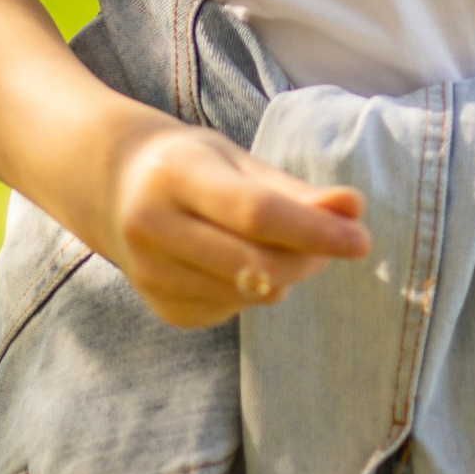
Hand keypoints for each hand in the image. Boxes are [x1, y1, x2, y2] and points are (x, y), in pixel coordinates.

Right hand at [93, 108, 372, 330]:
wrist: (112, 187)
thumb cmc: (191, 165)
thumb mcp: (237, 163)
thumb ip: (295, 191)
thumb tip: (355, 208)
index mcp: (176, 174)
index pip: (255, 212)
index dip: (314, 230)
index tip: (361, 240)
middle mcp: (154, 226)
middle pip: (256, 263)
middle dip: (310, 258)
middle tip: (339, 241)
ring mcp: (151, 274)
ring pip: (248, 294)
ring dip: (288, 276)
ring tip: (289, 246)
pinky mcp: (162, 309)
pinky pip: (232, 311)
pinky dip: (253, 290)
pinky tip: (239, 261)